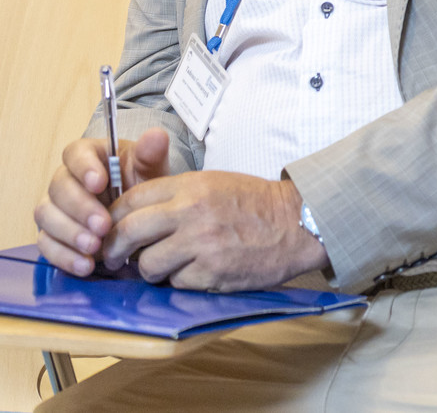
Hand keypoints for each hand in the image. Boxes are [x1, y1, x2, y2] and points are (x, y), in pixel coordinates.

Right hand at [36, 129, 170, 275]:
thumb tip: (156, 135)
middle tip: (103, 225)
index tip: (99, 182)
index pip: (75, 153)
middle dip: (80, 208)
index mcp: (91, 156)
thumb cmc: (145, 187)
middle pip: (58, 188)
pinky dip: (63, 255)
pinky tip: (85, 264)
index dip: (83, 167)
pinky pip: (47, 244)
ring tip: (95, 246)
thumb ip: (151, 155)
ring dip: (69, 233)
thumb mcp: (153, 171)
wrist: (145, 218)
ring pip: (46, 216)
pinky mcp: (53, 234)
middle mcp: (67, 179)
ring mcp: (57, 207)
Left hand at [100, 171, 327, 290]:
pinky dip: (181, 280)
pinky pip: (176, 282)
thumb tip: (132, 217)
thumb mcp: (213, 182)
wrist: (298, 223)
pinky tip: (197, 271)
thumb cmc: (255, 202)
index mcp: (190, 186)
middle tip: (113, 258)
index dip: (111, 218)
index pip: (129, 200)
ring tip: (166, 265)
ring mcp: (201, 244)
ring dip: (150, 269)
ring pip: (148, 264)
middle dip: (113, 249)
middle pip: (127, 233)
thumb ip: (174, 195)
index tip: (108, 230)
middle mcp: (191, 212)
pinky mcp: (212, 273)